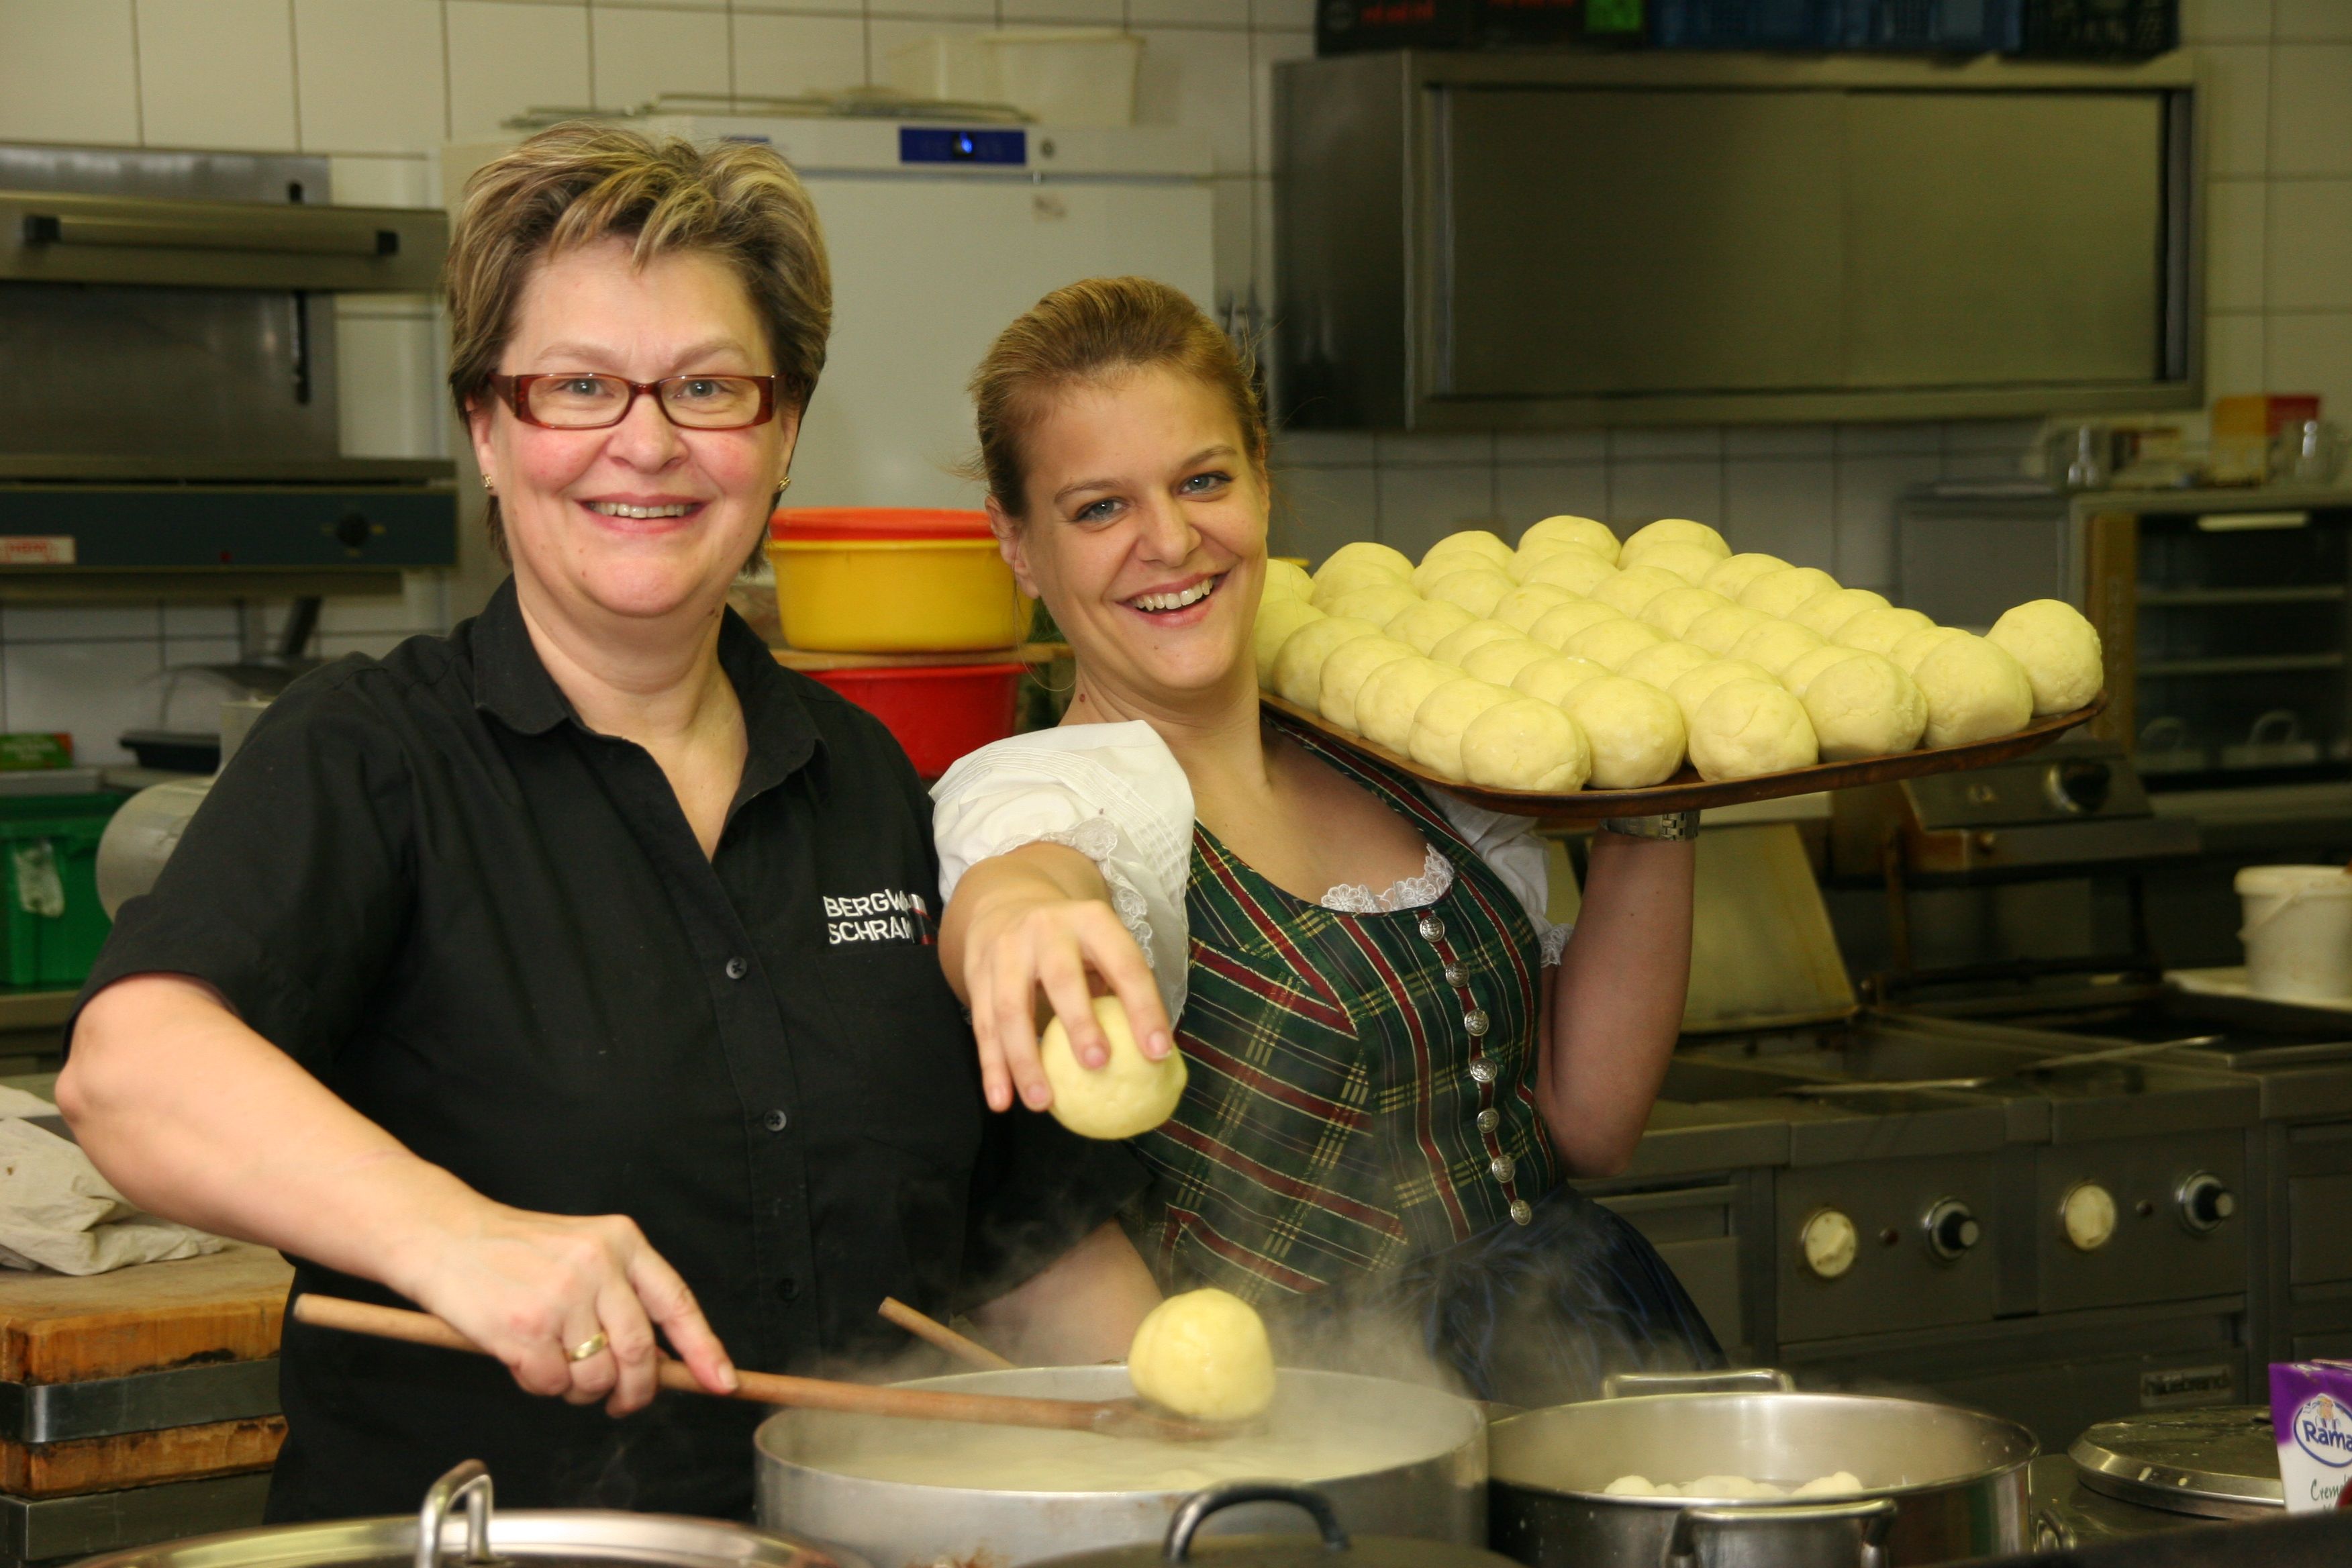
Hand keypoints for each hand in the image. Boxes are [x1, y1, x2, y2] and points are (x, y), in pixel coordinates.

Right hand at [396, 1200, 736, 1416]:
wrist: (444, 1236)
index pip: (676, 1303)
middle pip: (640, 1353)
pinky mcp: (524, 1328)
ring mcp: (561, 1297)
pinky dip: (540, 1385)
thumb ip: (623, 1294)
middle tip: (622, 1401)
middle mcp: (597, 1266)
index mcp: (622, 1242)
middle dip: (636, 1390)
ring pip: (596, 1377)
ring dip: (579, 1389)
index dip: (703, 1349)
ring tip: (555, 1364)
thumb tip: (665, 1357)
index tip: (720, 1381)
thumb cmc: (513, 1249)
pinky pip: (550, 1385)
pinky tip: (524, 1358)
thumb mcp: (583, 1250)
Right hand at [961, 892, 1170, 1113]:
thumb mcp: (1100, 944)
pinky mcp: (977, 976)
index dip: (1144, 1008)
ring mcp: (1006, 952)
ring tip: (1042, 1103)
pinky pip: (983, 1026)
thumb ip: (1122, 988)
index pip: (1125, 965)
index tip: (1158, 1053)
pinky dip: (992, 1067)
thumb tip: (1158, 1055)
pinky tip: (1002, 1100)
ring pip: (1011, 1009)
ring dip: (1025, 1060)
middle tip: (1098, 1064)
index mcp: (1092, 922)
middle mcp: (1046, 931)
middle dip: (1080, 1022)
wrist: (1005, 903)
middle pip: (1062, 979)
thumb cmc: (1071, 942)